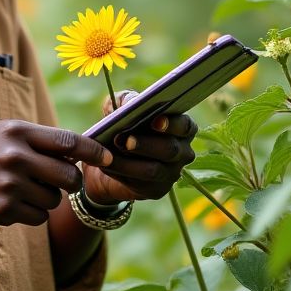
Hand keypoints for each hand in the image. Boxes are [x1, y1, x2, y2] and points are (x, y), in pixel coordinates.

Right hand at [0, 119, 113, 227]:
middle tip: (60, 182)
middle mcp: (15, 156)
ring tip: (20, 191)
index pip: (67, 141)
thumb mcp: (0, 134)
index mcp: (16, 132)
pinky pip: (37, 218)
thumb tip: (76, 152)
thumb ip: (35, 140)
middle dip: (70, 182)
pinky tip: (10, 204)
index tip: (107, 157)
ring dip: (45, 200)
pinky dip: (31, 215)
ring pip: (53, 200)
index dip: (93, 151)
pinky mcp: (2, 209)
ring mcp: (9, 184)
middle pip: (68, 175)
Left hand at [83, 90, 196, 204]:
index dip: (172, 124)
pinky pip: (139, 184)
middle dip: (146, 144)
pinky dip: (120, 173)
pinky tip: (106, 165)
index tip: (155, 121)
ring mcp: (171, 173)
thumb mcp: (123, 108)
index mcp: (181, 129)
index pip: (185, 126)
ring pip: (153, 170)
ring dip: (129, 162)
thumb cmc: (124, 126)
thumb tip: (128, 104)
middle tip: (126, 140)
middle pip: (170, 149)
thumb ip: (126, 100)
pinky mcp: (156, 190)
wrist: (111, 158)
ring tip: (111, 153)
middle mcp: (182, 152)